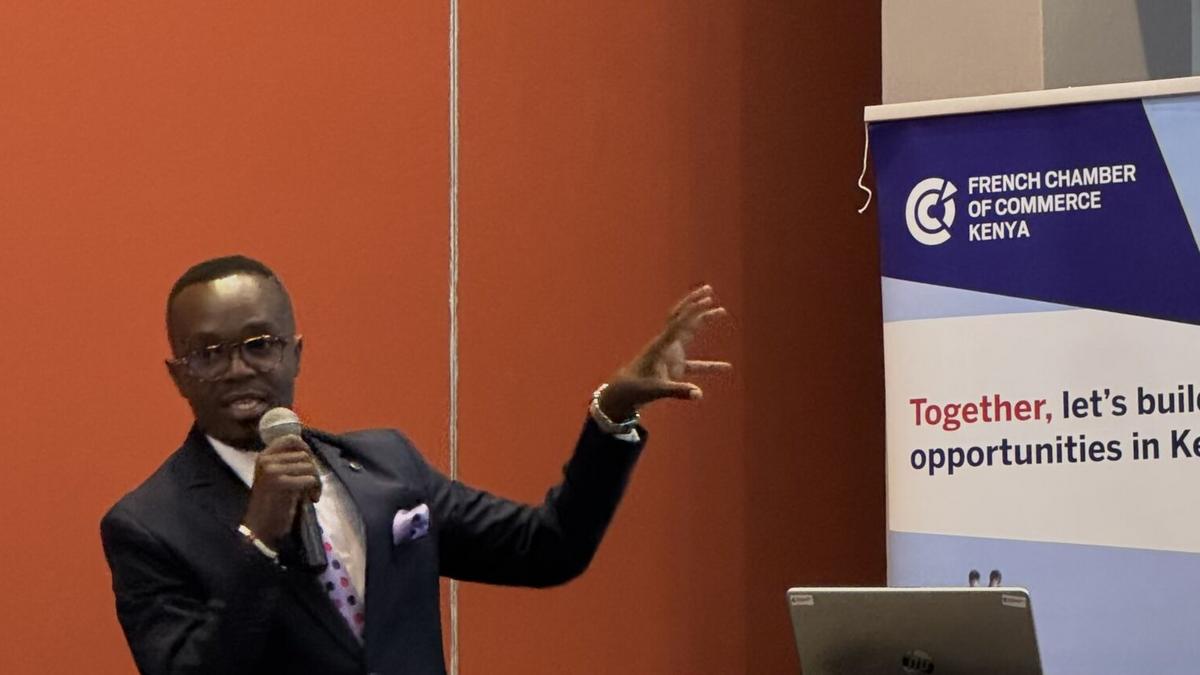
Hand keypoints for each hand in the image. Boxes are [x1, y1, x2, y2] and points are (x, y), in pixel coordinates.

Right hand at [242, 434, 320, 548]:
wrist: (260, 527)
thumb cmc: (272, 503)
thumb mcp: (277, 476)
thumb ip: (289, 462)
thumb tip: (309, 453)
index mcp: (264, 455)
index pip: (292, 439)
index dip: (306, 449)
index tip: (310, 464)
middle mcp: (266, 459)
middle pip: (304, 455)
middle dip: (314, 471)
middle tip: (313, 487)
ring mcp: (271, 470)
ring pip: (309, 466)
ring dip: (316, 481)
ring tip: (312, 494)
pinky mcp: (279, 482)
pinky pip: (309, 479)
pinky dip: (315, 489)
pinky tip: (311, 499)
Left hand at [599, 285, 731, 420]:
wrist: (622, 395)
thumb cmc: (635, 390)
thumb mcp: (656, 391)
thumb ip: (678, 391)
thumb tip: (699, 394)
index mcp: (661, 346)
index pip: (680, 323)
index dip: (694, 311)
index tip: (709, 300)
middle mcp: (666, 345)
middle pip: (682, 317)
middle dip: (694, 303)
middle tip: (709, 290)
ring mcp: (670, 355)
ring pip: (689, 332)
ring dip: (703, 320)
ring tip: (721, 310)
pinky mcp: (674, 367)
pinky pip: (696, 364)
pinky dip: (711, 365)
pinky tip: (727, 368)